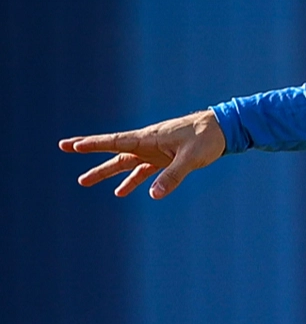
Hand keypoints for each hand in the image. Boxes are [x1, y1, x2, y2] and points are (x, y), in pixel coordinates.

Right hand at [60, 109, 226, 198]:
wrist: (223, 129)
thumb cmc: (207, 138)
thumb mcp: (191, 159)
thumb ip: (172, 177)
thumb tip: (153, 194)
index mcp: (150, 138)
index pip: (116, 141)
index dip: (94, 144)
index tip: (72, 145)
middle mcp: (148, 143)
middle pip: (114, 150)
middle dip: (90, 151)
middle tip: (65, 147)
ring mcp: (155, 151)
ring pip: (126, 162)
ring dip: (107, 171)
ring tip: (84, 180)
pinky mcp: (165, 158)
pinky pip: (143, 170)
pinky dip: (132, 180)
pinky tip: (122, 191)